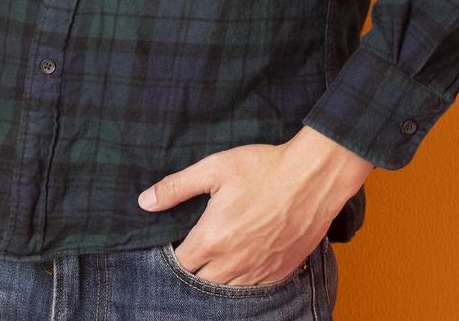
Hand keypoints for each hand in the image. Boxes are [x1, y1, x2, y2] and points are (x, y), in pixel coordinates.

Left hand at [135, 125, 372, 286]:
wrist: (313, 177)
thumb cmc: (263, 169)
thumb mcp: (213, 169)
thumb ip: (176, 188)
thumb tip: (145, 202)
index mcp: (212, 238)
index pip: (181, 262)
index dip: (174, 254)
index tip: (176, 242)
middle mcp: (233, 262)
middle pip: (201, 282)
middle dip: (194, 269)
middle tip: (196, 251)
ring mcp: (259, 270)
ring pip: (228, 289)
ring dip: (218, 278)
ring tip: (217, 258)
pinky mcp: (281, 271)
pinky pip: (255, 289)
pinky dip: (245, 281)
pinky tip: (243, 265)